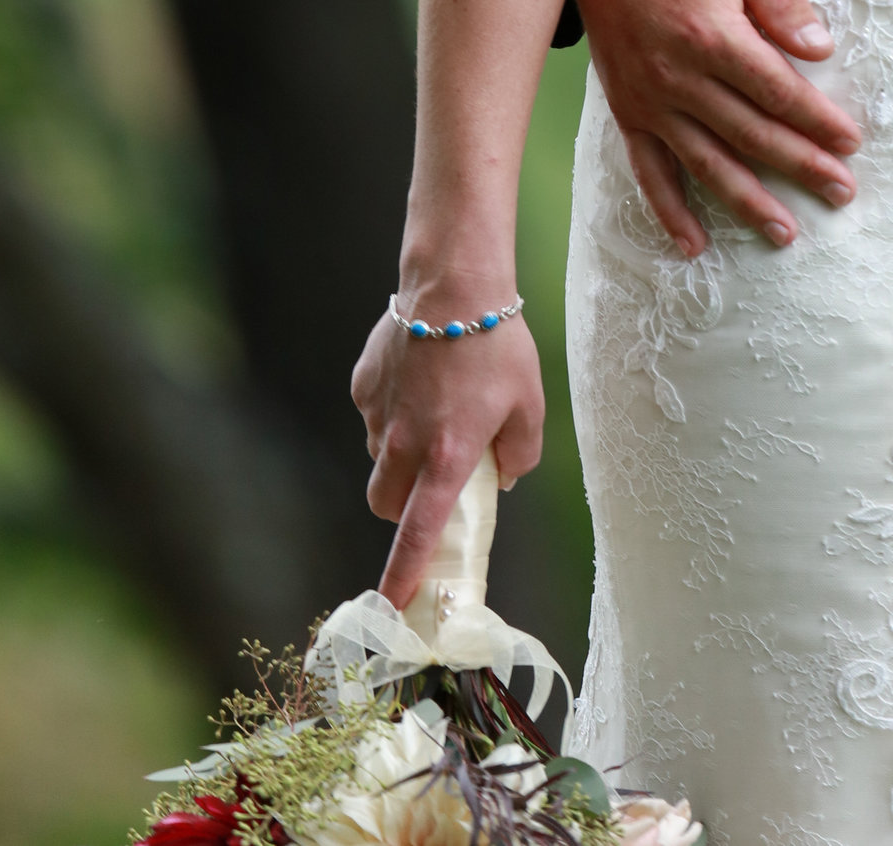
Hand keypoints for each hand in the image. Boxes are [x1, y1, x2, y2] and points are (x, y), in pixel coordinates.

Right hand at [351, 302, 543, 607]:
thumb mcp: (530, 403)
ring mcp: (378, 414)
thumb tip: (503, 475)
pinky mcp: (363, 385)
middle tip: (430, 482)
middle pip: (385, 503)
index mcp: (446, 458)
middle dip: (401, 507)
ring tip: (434, 411)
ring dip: (398, 455)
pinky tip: (420, 377)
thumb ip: (519, 452)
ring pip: (378, 458)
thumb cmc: (498, 343)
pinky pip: (373, 414)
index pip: (417, 535)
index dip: (403, 576)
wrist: (454, 284)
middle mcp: (404, 444)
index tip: (391, 607)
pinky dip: (392, 410)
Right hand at [574, 0, 859, 250]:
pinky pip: (649, 172)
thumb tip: (822, 48)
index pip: (778, 91)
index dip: (818, 119)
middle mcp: (680, 78)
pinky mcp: (627, 113)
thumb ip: (782, 1)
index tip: (851, 143)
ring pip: (707, 163)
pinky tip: (694, 245)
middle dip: (801, 166)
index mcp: (713, 35)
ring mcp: (650, 102)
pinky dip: (670, 212)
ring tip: (785, 233)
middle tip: (841, 193)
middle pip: (751, 133)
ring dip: (748, 202)